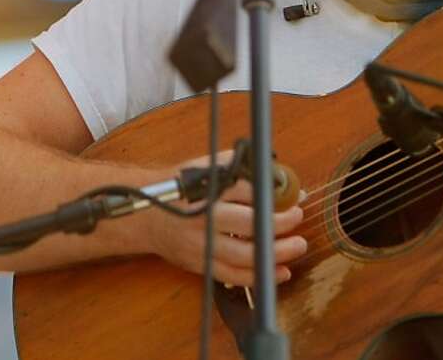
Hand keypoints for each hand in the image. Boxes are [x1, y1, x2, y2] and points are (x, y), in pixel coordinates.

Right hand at [142, 151, 306, 286]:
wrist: (144, 217)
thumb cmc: (176, 189)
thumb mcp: (200, 168)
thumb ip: (232, 165)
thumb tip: (269, 167)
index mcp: (206, 191)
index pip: (245, 191)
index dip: (272, 194)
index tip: (292, 195)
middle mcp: (204, 220)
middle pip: (248, 225)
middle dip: (279, 224)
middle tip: (298, 217)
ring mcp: (202, 246)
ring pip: (244, 256)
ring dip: (275, 254)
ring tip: (298, 246)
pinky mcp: (201, 265)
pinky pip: (234, 277)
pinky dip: (260, 277)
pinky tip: (282, 272)